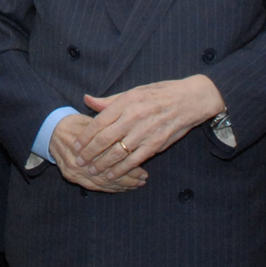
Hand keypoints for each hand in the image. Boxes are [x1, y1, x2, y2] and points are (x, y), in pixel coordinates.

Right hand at [50, 113, 146, 191]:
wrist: (52, 130)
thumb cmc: (77, 123)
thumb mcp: (93, 122)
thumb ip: (110, 132)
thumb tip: (131, 139)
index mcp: (88, 146)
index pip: (113, 160)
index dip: (130, 165)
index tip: (144, 167)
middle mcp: (79, 161)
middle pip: (109, 174)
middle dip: (128, 178)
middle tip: (143, 179)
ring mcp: (74, 171)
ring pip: (102, 183)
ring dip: (120, 186)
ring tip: (136, 185)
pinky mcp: (71, 176)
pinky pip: (93, 186)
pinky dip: (108, 189)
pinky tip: (121, 189)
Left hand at [74, 75, 225, 182]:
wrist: (190, 99)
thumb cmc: (160, 93)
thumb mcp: (134, 91)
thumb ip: (109, 101)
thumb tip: (87, 100)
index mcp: (126, 103)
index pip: (98, 122)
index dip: (84, 137)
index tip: (75, 145)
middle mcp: (133, 117)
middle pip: (104, 140)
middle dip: (89, 153)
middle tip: (79, 162)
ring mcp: (145, 132)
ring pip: (117, 152)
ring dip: (102, 164)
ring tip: (92, 171)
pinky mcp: (156, 144)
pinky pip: (134, 160)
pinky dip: (121, 169)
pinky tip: (112, 175)